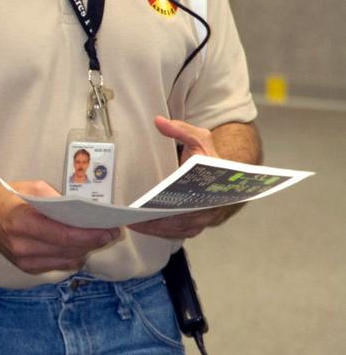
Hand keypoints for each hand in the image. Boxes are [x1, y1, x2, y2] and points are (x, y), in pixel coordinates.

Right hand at [0, 181, 119, 273]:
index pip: (63, 234)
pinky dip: (72, 255)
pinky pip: (58, 265)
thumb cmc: (7, 197)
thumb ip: (55, 197)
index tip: (109, 230)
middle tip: (112, 233)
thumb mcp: (31, 187)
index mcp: (21, 221)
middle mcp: (22, 245)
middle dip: (93, 242)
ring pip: (66, 260)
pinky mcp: (26, 268)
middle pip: (68, 249)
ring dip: (84, 250)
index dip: (89, 235)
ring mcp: (24, 260)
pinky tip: (79, 245)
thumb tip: (81, 209)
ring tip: (98, 238)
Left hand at [133, 115, 240, 239]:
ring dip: (154, 228)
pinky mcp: (192, 228)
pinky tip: (139, 226)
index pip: (192, 201)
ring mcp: (201, 221)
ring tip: (131, 222)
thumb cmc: (208, 159)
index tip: (154, 203)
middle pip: (181, 220)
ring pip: (176, 230)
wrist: (222, 178)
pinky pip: (174, 234)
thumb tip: (158, 121)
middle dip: (157, 220)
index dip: (173, 205)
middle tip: (135, 217)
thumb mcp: (199, 139)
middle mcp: (209, 209)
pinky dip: (156, 232)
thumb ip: (180, 129)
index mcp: (213, 188)